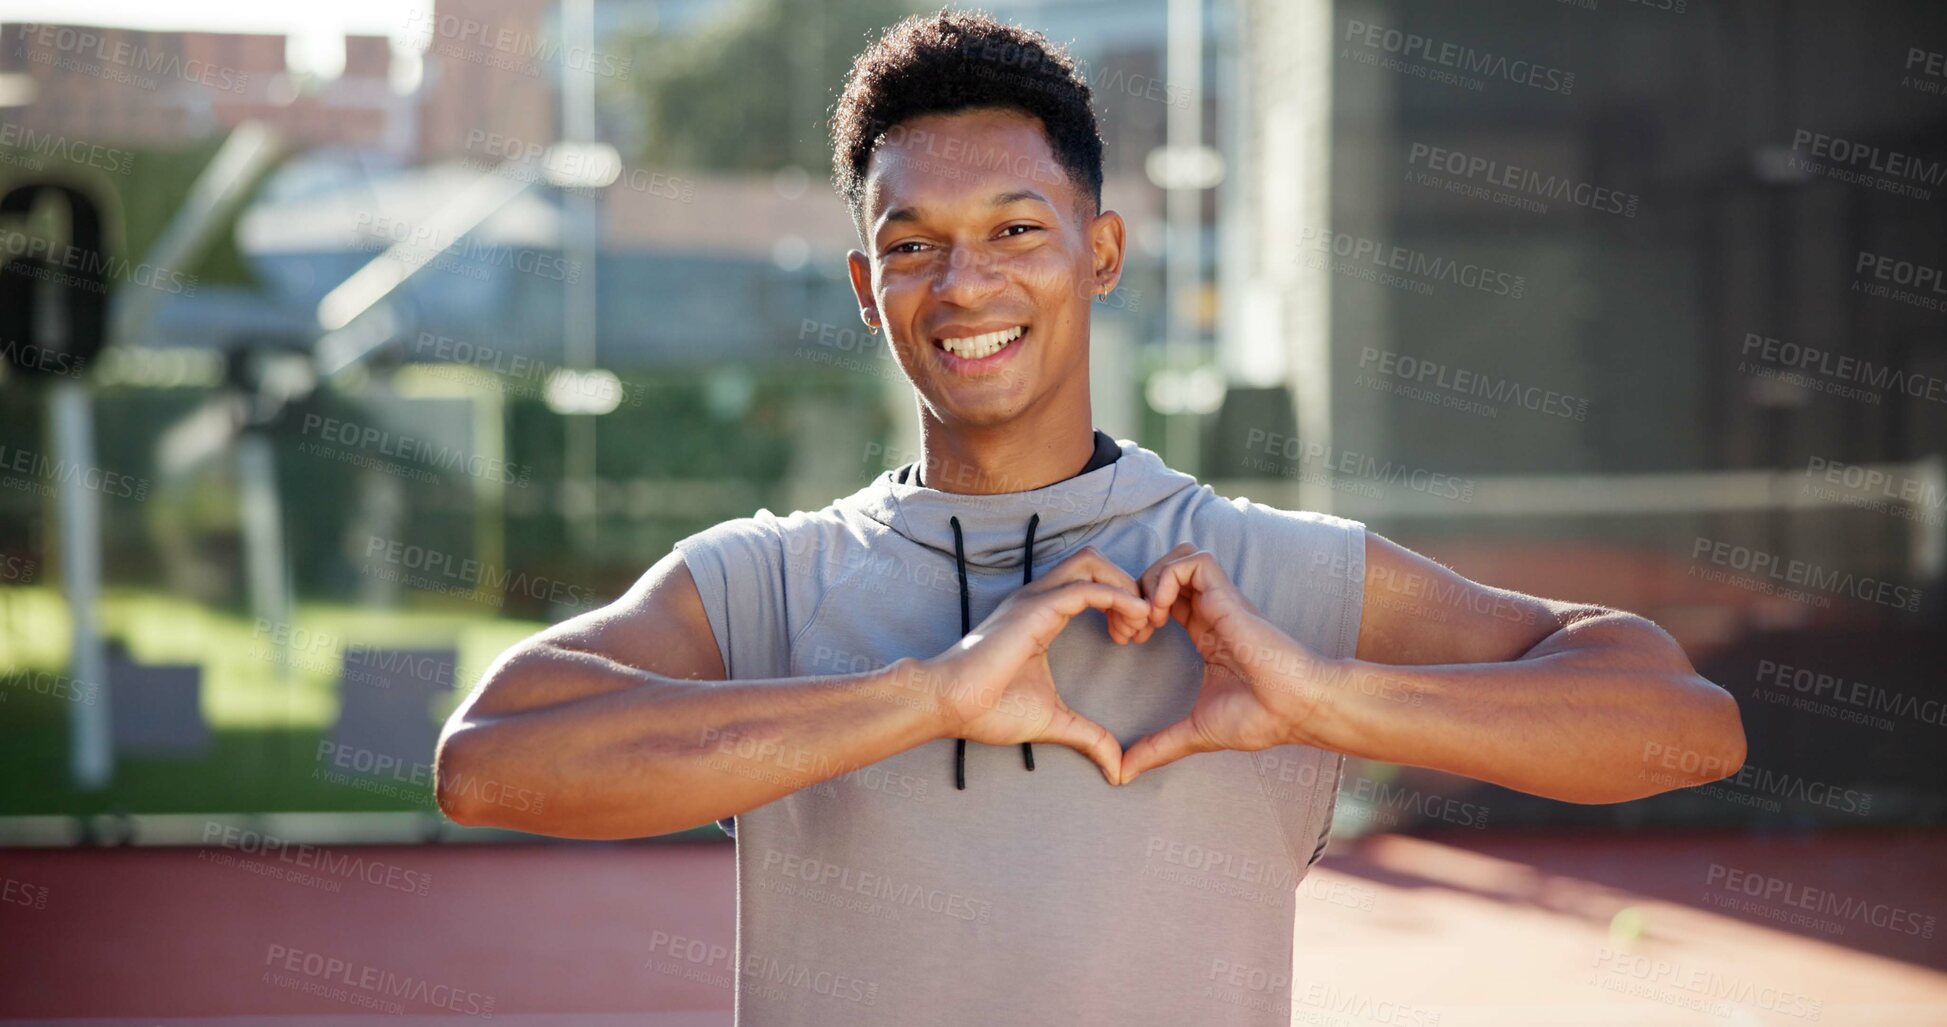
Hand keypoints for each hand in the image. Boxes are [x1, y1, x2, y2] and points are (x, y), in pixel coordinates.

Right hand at [922, 546, 1150, 783]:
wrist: (949, 705)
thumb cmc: (988, 710)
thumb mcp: (1054, 722)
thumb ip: (1089, 737)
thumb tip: (1118, 770)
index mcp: (1042, 615)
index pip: (1091, 583)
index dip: (1122, 602)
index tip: (1134, 639)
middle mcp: (1039, 598)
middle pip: (1095, 561)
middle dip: (1129, 586)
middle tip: (1143, 628)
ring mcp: (1036, 599)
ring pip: (1092, 562)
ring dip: (1125, 587)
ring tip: (1138, 626)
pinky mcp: (1035, 609)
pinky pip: (1086, 588)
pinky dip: (1117, 598)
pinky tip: (1130, 625)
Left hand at [1120, 544, 1324, 783]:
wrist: (1295, 710)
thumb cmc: (1258, 719)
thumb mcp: (1193, 733)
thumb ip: (1157, 747)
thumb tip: (1121, 774)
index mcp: (1203, 633)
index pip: (1162, 599)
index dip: (1135, 611)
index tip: (1128, 641)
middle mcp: (1210, 611)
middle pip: (1164, 571)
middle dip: (1135, 592)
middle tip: (1130, 629)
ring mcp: (1219, 601)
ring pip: (1176, 557)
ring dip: (1150, 581)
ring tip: (1148, 620)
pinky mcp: (1228, 596)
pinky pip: (1193, 561)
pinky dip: (1168, 579)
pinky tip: (1163, 613)